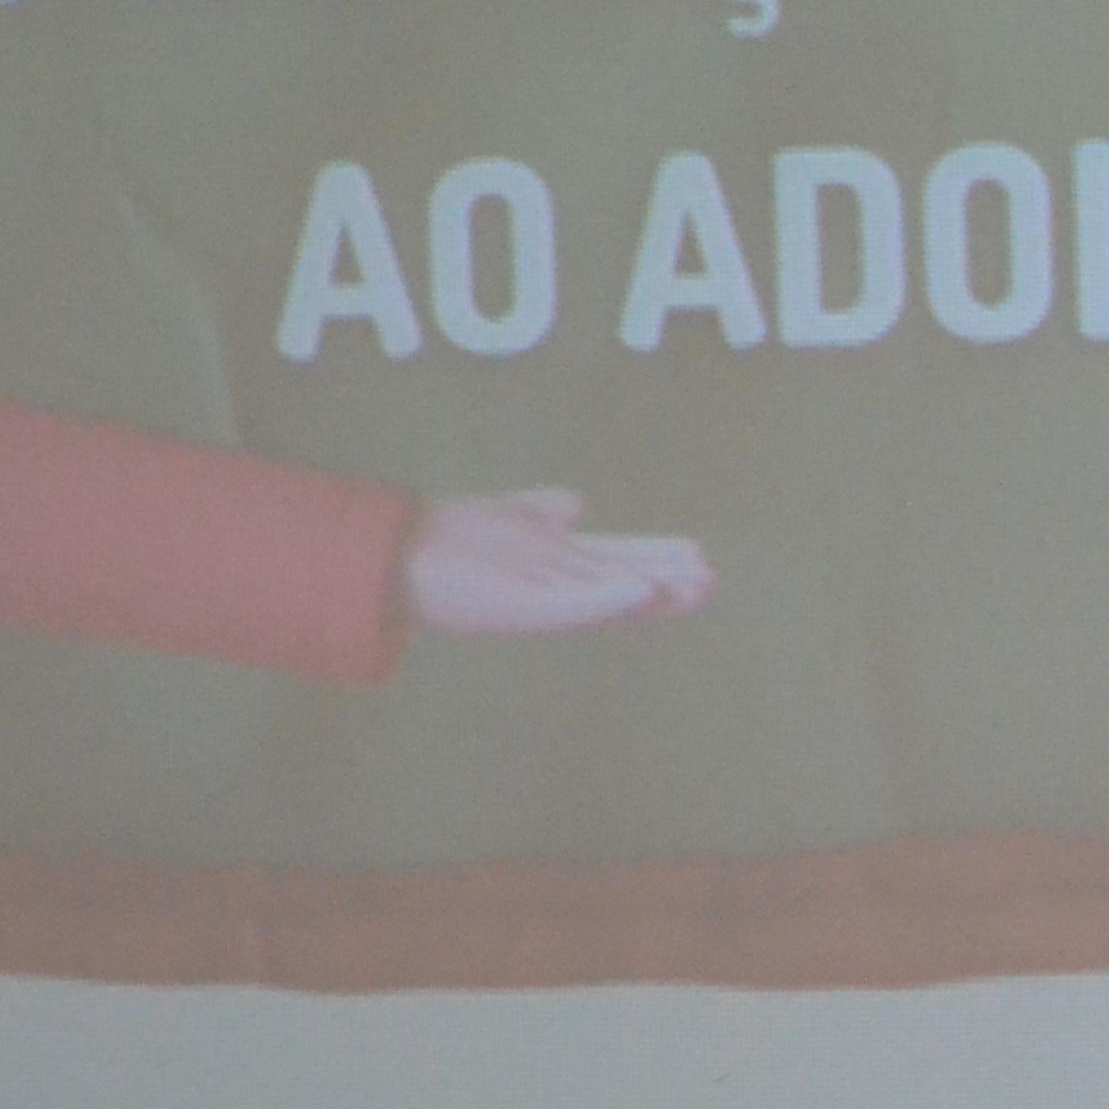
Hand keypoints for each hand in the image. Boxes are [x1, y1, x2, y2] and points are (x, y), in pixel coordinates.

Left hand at [403, 489, 712, 635]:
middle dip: (668, 579)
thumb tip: (579, 502)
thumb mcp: (508, 516)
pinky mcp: (524, 607)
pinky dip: (609, 598)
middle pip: (625, 580)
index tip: (697, 555)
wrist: (395, 556)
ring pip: (611, 593)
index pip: (619, 562)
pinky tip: (639, 588)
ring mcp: (544, 596)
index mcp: (558, 564)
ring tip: (697, 585)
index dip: (657, 559)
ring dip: (655, 590)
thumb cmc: (450, 543)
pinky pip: (575, 602)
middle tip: (712, 579)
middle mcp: (557, 582)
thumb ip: (545, 511)